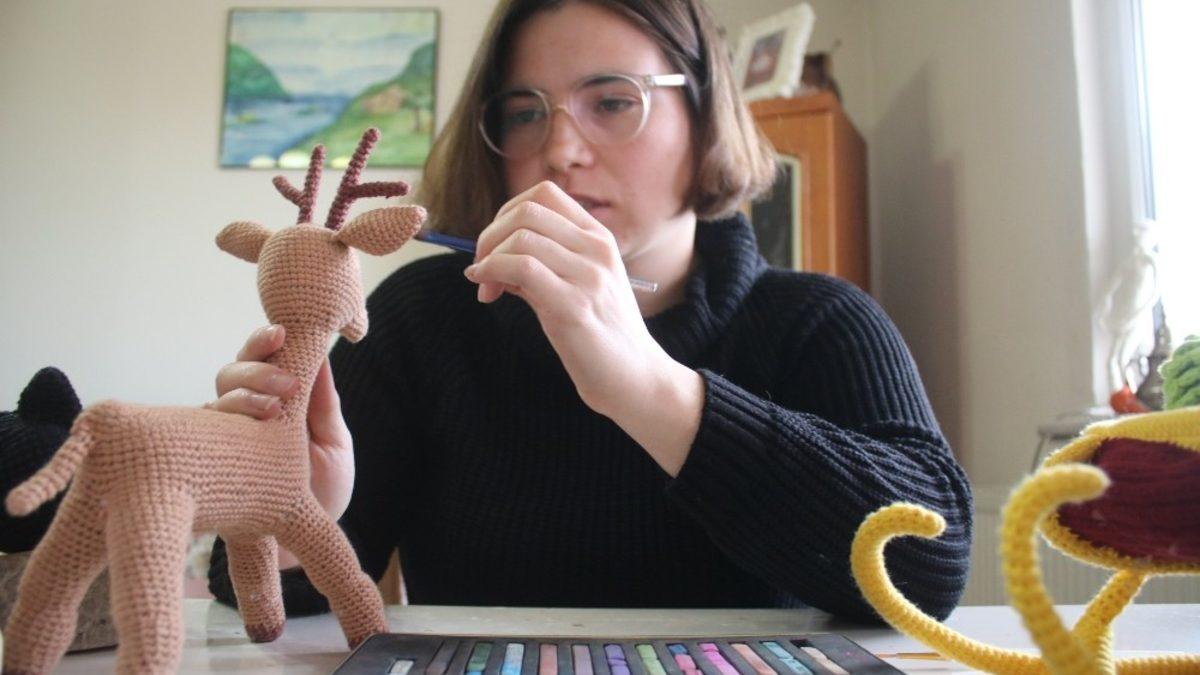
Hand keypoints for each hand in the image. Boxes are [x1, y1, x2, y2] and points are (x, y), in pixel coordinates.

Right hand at [211, 325, 355, 521]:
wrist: (307, 547)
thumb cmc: (322, 488)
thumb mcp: (333, 444)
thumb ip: (323, 403)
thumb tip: (322, 351)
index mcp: (272, 400)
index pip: (260, 361)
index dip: (264, 342)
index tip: (282, 333)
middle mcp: (239, 415)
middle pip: (229, 374)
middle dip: (254, 370)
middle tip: (286, 384)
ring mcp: (219, 441)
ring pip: (213, 403)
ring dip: (240, 399)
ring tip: (273, 411)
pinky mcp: (205, 470)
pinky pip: (197, 442)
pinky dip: (215, 433)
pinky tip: (235, 436)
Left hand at [465, 182, 703, 474]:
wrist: (633, 377)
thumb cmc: (599, 335)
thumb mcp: (575, 286)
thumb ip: (540, 265)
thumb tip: (489, 256)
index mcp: (599, 238)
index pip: (545, 194)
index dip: (507, 212)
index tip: (494, 244)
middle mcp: (597, 249)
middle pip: (527, 211)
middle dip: (490, 234)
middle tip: (480, 266)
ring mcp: (588, 275)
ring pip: (520, 238)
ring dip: (488, 258)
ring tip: (486, 287)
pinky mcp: (574, 305)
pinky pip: (521, 268)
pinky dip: (492, 272)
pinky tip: (486, 291)